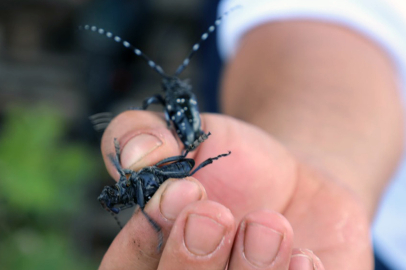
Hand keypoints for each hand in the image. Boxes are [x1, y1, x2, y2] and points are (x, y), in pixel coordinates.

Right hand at [98, 110, 370, 268]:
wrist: (293, 181)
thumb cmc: (233, 161)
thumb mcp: (192, 133)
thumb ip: (145, 132)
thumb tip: (137, 153)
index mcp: (155, 250)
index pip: (125, 267)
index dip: (143, 240)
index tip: (180, 191)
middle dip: (191, 263)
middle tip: (217, 214)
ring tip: (270, 224)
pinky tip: (304, 255)